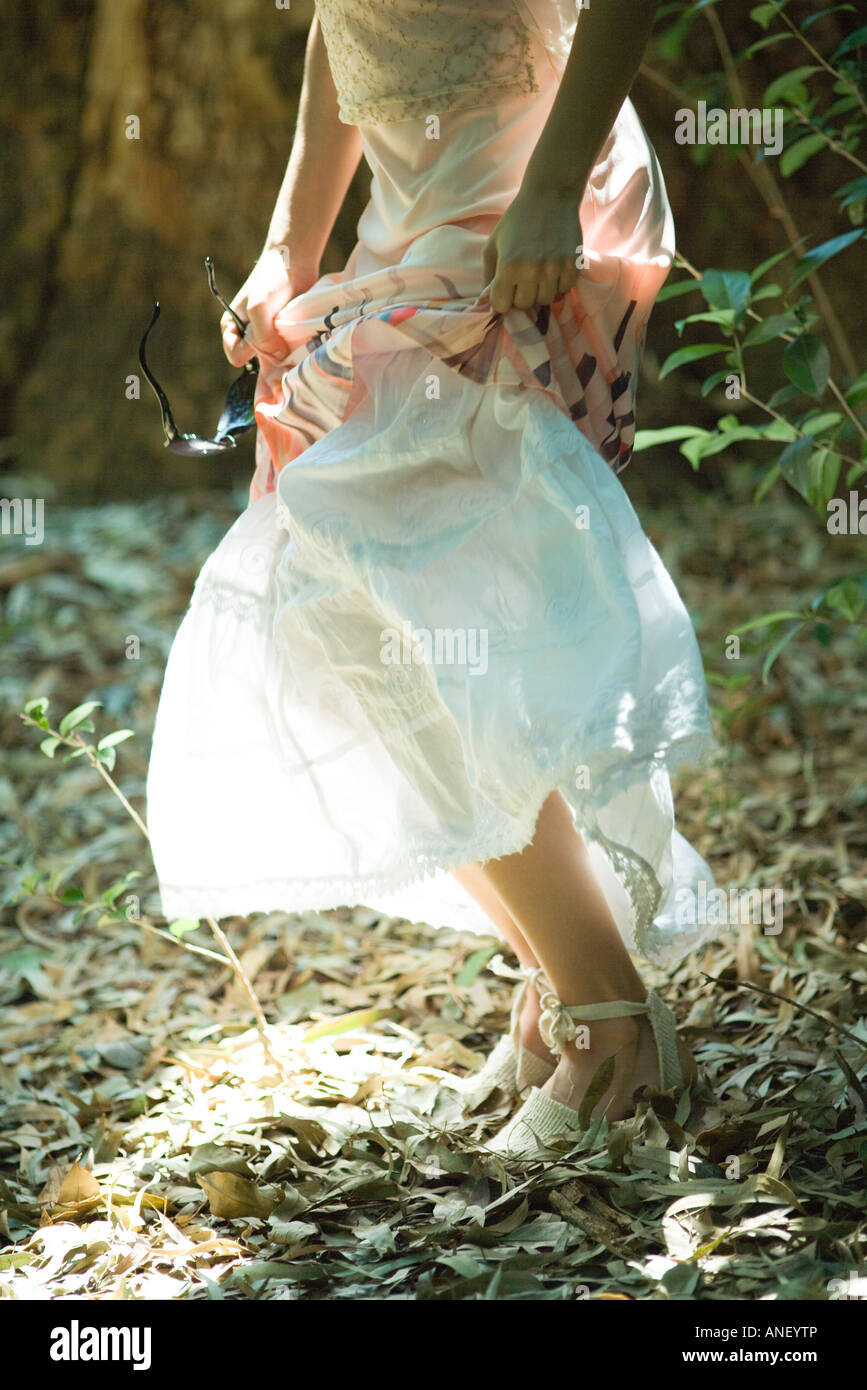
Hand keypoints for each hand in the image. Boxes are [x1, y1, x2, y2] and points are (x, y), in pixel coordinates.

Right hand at [221, 246, 320, 364]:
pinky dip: (295, 351)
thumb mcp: (259, 308)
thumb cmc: (270, 281)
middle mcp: (248, 336)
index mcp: (232, 329)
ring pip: (275, 361)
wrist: (294, 264)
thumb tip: (278, 359)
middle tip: (285, 345)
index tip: (267, 342)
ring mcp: (268, 338)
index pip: (236, 357)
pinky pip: (288, 354)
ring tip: (295, 341)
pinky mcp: (284, 337)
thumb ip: (262, 338)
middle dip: (270, 359)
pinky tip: (302, 342)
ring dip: (285, 356)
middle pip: (257, 362)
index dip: (251, 353)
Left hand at [482, 185, 582, 314]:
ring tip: (539, 274)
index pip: (503, 305)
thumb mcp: (492, 243)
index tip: (506, 290)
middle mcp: (532, 270)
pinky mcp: (573, 264)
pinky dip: (559, 284)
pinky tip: (554, 269)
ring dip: (540, 291)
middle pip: (525, 304)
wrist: (550, 196)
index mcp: (508, 265)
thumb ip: (487, 274)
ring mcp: (554, 268)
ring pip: (545, 300)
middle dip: (521, 295)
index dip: (502, 299)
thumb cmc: (516, 220)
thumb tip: (488, 300)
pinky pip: (565, 289)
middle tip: (523, 280)